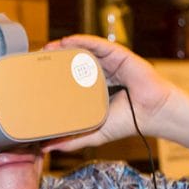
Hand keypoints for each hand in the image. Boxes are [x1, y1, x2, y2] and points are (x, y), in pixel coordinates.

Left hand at [42, 34, 175, 151]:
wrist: (153, 114)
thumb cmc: (128, 122)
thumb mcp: (93, 134)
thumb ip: (71, 140)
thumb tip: (46, 148)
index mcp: (94, 89)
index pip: (69, 78)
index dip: (52, 75)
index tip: (36, 76)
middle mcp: (100, 73)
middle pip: (73, 61)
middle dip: (55, 59)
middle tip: (37, 59)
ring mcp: (109, 63)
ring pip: (83, 50)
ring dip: (64, 46)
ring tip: (48, 47)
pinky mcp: (118, 55)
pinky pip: (97, 44)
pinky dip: (81, 40)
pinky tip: (67, 41)